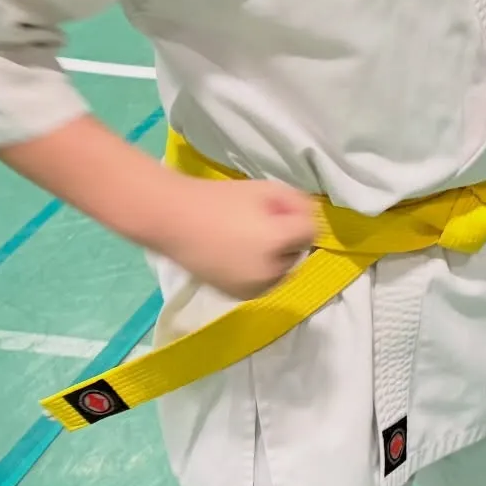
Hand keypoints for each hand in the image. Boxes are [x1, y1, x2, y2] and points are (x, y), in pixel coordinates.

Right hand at [156, 174, 318, 298]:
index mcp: (276, 243)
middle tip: (262, 218)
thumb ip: (297, 202)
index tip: (279, 206)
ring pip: (283, 269)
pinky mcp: (239, 296)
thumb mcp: (266, 189)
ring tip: (250, 235)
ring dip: (277, 254)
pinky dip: (262, 267)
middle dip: (288, 236)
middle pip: (298, 252)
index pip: (310, 232)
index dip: (298, 215)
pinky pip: (264, 280)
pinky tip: (242, 251)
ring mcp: (253, 288)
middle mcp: (269, 272)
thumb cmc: (220, 199)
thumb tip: (312, 216)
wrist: (173, 221)